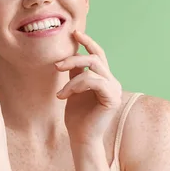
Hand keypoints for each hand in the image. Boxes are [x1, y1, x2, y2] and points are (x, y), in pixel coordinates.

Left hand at [54, 30, 122, 145]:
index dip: (87, 42)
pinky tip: (64, 96)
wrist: (81, 137)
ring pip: (93, 67)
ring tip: (60, 92)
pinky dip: (76, 85)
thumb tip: (69, 56)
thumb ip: (75, 73)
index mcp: (104, 78)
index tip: (74, 32)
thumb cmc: (76, 116)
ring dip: (72, 76)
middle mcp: (112, 81)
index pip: (97, 54)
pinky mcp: (112, 97)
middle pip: (94, 57)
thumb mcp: (73, 89)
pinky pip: (93, 81)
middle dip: (73, 58)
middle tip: (56, 66)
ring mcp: (114, 88)